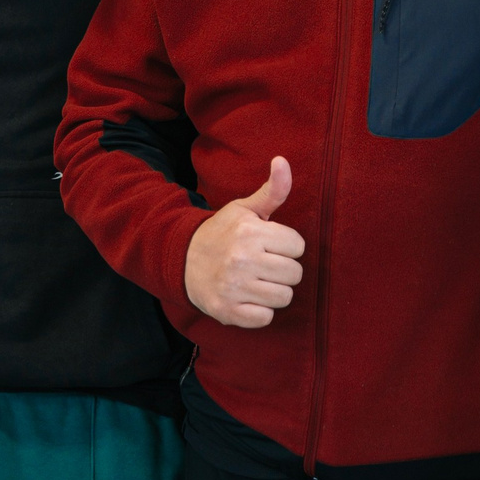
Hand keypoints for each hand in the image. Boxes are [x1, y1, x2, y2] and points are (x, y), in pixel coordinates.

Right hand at [183, 157, 304, 328]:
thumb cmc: (222, 233)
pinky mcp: (228, 311)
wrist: (182, 260)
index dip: (286, 245)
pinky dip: (261, 311)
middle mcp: (242, 259)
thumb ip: (271, 190)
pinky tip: (248, 298)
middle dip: (283, 269)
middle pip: (295, 273)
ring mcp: (234, 287)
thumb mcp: (244, 209)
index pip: (298, 246)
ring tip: (257, 281)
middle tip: (264, 264)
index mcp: (250, 231)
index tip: (269, 245)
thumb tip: (283, 161)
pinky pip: (266, 318)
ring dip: (274, 291)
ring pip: (284, 297)